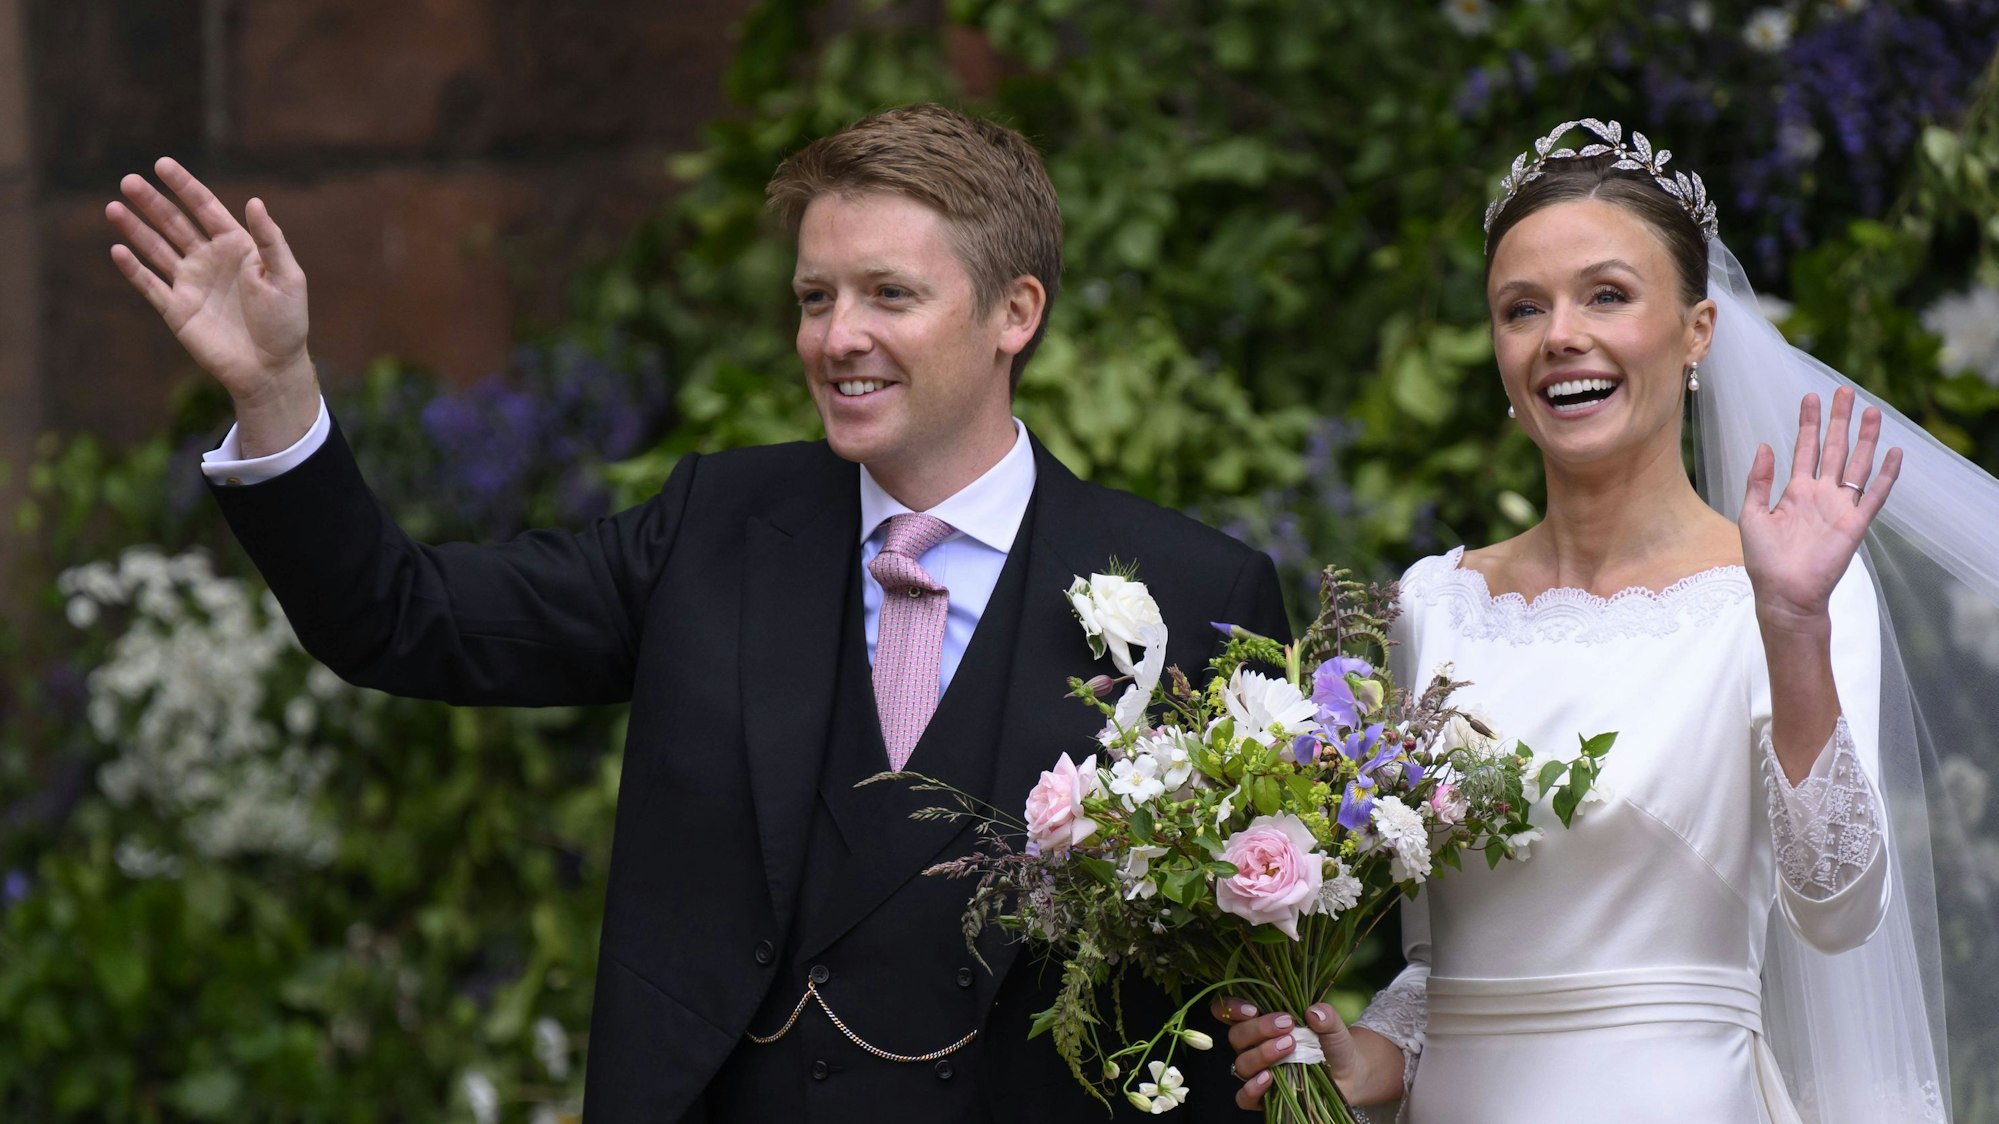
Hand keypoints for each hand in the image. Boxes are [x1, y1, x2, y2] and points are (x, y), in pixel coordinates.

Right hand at [106, 158, 318, 453]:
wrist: (271, 367)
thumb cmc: (286, 322)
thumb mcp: (287, 277)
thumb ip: (270, 240)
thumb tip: (253, 202)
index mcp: (237, 247)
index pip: (205, 208)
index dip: (184, 186)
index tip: (162, 164)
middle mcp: (210, 260)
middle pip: (174, 223)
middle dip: (152, 202)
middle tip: (129, 181)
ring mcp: (191, 283)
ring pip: (156, 248)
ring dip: (135, 229)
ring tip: (114, 207)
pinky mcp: (177, 309)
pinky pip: (150, 284)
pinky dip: (134, 268)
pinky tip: (118, 249)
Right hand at [1210, 996, 1377, 1110]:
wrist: (1348, 1073)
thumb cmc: (1332, 1043)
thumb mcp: (1333, 1026)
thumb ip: (1326, 1016)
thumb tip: (1314, 1013)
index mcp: (1260, 1022)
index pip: (1229, 1012)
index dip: (1230, 1008)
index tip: (1251, 1008)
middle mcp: (1253, 1046)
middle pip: (1236, 1036)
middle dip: (1259, 1029)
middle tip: (1287, 1024)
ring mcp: (1256, 1072)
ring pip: (1241, 1064)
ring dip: (1262, 1054)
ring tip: (1289, 1047)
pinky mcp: (1264, 1098)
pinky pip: (1244, 1097)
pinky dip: (1252, 1088)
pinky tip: (1269, 1079)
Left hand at [1740, 387, 1901, 634]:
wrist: (1783, 593)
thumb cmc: (1764, 560)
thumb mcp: (1752, 514)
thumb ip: (1758, 480)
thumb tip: (1765, 445)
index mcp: (1795, 492)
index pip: (1805, 449)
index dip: (1809, 424)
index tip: (1810, 397)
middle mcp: (1821, 495)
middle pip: (1834, 449)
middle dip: (1839, 420)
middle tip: (1844, 391)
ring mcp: (1840, 508)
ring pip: (1857, 465)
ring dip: (1865, 439)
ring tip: (1872, 411)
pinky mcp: (1855, 524)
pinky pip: (1874, 496)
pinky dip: (1885, 475)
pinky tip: (1894, 453)